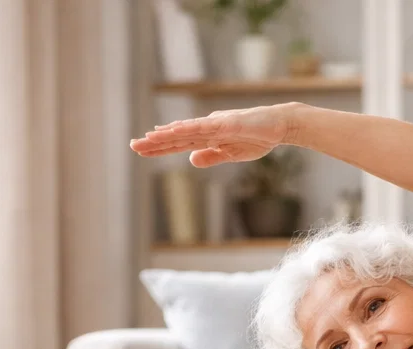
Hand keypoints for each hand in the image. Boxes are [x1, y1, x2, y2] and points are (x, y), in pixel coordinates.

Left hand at [129, 105, 292, 166]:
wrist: (280, 126)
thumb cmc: (258, 137)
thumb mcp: (232, 154)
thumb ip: (211, 156)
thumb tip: (190, 160)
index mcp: (208, 136)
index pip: (179, 143)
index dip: (160, 147)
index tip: (141, 149)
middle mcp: (207, 127)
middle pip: (177, 136)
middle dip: (155, 142)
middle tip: (133, 145)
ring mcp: (216, 124)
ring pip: (185, 130)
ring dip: (166, 135)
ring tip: (146, 139)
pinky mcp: (226, 123)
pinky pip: (203, 127)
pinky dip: (187, 129)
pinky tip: (173, 131)